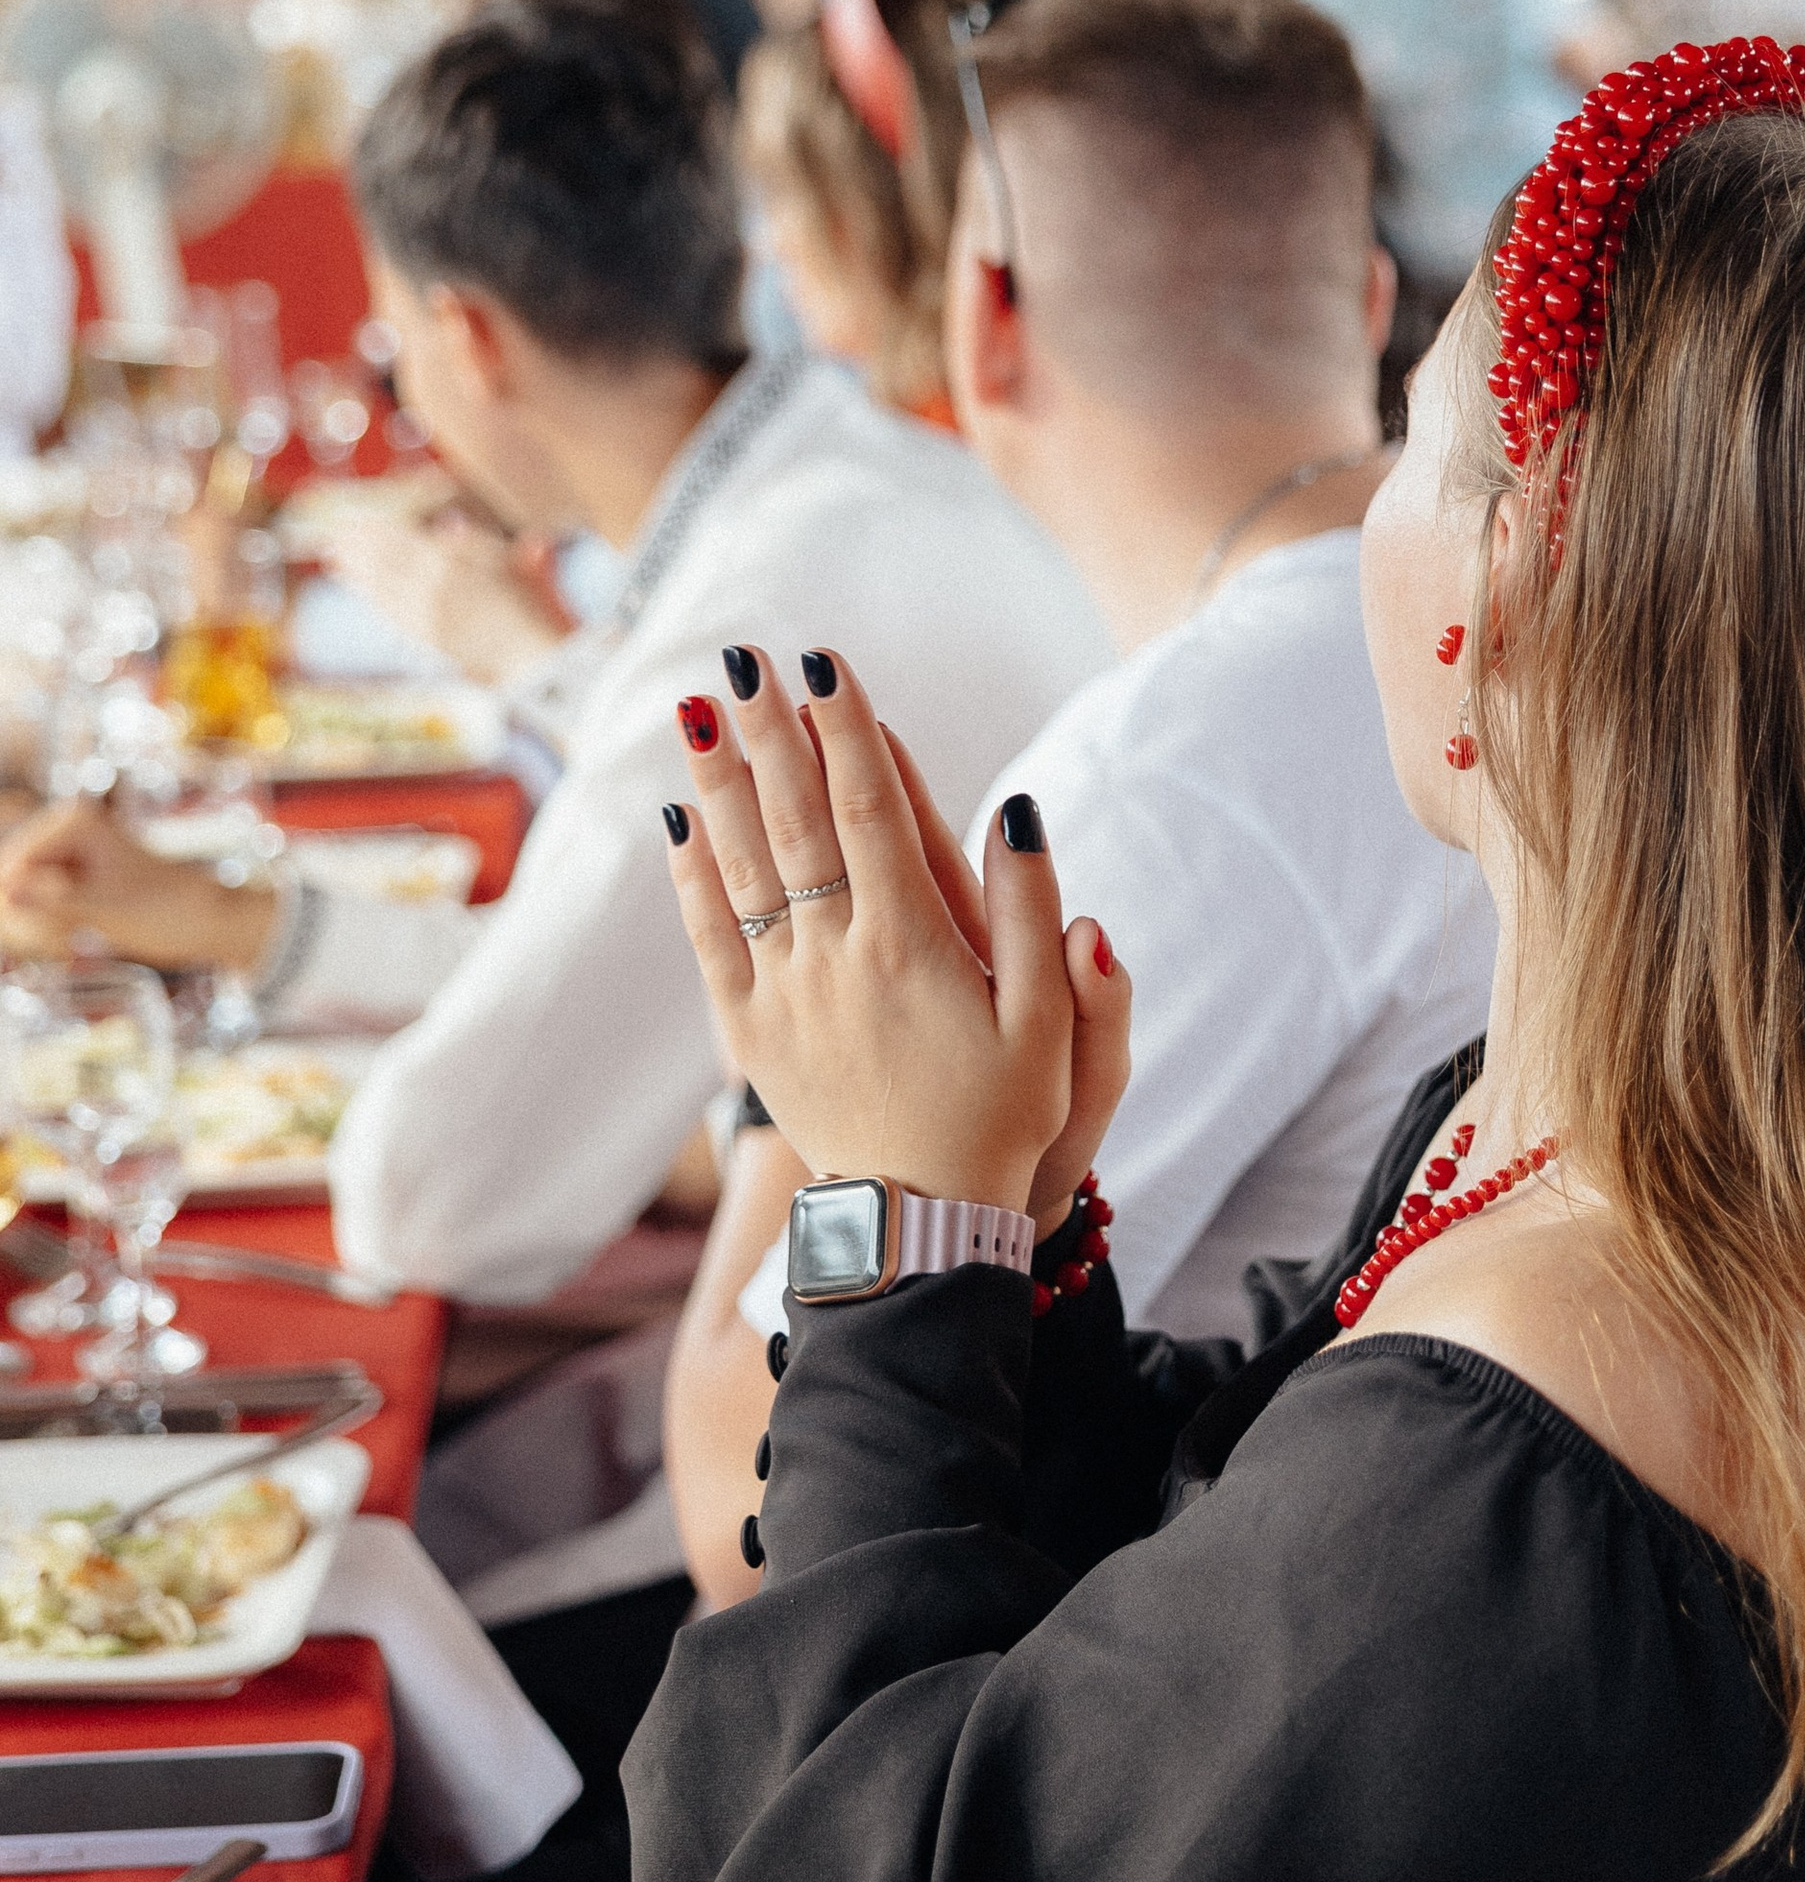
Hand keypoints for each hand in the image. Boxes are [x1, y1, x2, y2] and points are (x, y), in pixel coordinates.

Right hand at [0, 798, 273, 974]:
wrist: (212, 921)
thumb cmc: (169, 912)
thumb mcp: (104, 910)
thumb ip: (50, 902)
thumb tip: (8, 891)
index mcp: (73, 823)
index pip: (12, 866)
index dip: (18, 907)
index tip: (49, 938)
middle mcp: (67, 831)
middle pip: (13, 881)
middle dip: (28, 921)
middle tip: (65, 947)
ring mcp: (70, 856)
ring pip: (24, 899)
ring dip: (39, 930)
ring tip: (72, 948)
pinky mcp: (76, 881)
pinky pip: (42, 908)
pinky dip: (51, 932)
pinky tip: (72, 947)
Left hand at [324, 477, 572, 687]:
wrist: (539, 661)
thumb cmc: (539, 607)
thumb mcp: (519, 564)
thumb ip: (481, 545)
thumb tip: (451, 524)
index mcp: (455, 563)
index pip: (402, 541)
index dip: (373, 530)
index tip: (352, 520)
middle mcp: (433, 587)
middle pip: (385, 562)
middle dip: (358, 548)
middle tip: (334, 535)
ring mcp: (427, 615)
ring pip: (382, 587)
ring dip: (356, 571)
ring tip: (335, 558)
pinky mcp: (427, 638)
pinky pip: (390, 612)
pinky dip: (371, 596)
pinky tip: (359, 588)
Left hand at [660, 644, 1130, 1214]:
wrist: (919, 1224)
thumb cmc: (1000, 1118)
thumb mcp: (1049, 1025)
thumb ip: (1033, 916)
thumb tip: (1019, 814)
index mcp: (911, 944)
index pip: (871, 810)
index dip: (846, 730)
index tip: (822, 664)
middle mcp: (836, 956)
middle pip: (794, 820)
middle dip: (769, 731)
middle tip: (743, 657)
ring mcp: (785, 993)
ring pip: (743, 868)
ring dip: (718, 782)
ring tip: (697, 711)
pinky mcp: (753, 1032)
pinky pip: (712, 939)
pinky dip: (692, 875)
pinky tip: (679, 821)